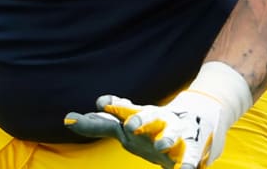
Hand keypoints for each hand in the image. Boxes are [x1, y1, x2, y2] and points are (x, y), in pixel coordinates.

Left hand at [65, 90, 225, 168]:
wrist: (198, 118)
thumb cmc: (153, 125)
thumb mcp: (127, 125)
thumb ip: (100, 124)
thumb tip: (68, 119)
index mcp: (139, 115)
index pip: (123, 110)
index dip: (114, 107)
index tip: (102, 103)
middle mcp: (157, 119)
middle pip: (148, 115)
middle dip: (140, 119)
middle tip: (130, 126)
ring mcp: (175, 131)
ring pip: (172, 132)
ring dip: (166, 138)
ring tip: (161, 146)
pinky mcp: (192, 147)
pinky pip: (190, 156)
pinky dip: (187, 163)